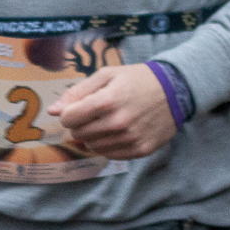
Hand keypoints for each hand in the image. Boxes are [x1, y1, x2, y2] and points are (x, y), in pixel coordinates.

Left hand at [50, 64, 179, 159]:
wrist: (177, 89)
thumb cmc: (139, 79)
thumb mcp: (108, 75)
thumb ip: (77, 91)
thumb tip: (52, 111)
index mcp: (107, 101)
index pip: (67, 118)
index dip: (70, 112)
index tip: (81, 107)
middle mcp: (117, 123)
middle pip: (78, 134)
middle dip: (82, 124)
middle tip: (97, 113)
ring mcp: (130, 138)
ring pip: (92, 147)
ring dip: (95, 136)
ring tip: (109, 122)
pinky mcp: (140, 150)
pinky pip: (110, 155)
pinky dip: (110, 145)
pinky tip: (120, 132)